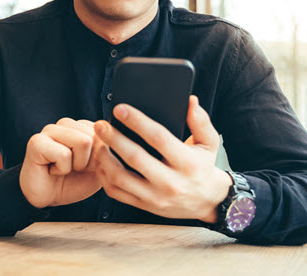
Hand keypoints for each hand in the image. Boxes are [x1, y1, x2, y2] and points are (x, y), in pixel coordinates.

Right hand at [20, 118, 101, 208]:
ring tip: (63, 168)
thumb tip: (108, 141)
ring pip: (83, 142)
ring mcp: (50, 130)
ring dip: (77, 165)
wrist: (48, 199)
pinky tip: (52, 170)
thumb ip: (106, 152)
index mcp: (81, 126)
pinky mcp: (36, 141)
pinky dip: (62, 169)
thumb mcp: (98, 168)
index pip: (105, 133)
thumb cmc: (72, 182)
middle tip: (74, 169)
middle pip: (96, 136)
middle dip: (90, 161)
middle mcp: (66, 124)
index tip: (87, 166)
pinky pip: (64, 154)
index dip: (100, 156)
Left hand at [92, 96, 231, 222]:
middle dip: (113, 138)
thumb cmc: (203, 166)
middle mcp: (171, 182)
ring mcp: (155, 197)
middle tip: (100, 124)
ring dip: (103, 158)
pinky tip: (100, 160)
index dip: (137, 121)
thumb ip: (200, 121)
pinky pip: (116, 192)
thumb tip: (190, 100)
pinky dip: (103, 176)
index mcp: (187, 163)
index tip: (119, 108)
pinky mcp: (144, 205)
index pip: (158, 138)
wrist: (206, 202)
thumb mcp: (209, 143)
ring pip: (120, 178)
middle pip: (135, 158)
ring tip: (97, 141)